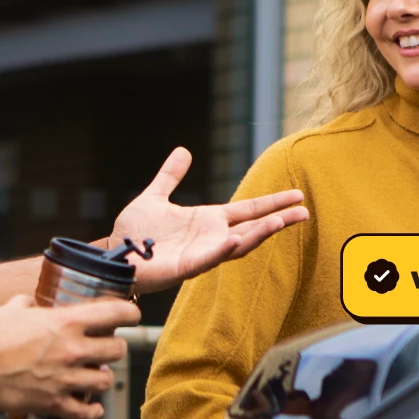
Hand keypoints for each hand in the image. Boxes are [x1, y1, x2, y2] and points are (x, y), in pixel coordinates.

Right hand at [0, 294, 139, 418]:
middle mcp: (72, 350)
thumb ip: (28, 304)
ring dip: (102, 378)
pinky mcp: (53, 403)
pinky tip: (94, 408)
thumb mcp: (12, 308)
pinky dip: (93, 412)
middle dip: (114, 349)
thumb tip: (30, 303)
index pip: (116, 314)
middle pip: (117, 351)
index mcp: (66, 322)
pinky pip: (86, 413)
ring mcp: (65, 379)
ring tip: (95, 376)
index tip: (130, 316)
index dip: (129, 314)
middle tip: (105, 348)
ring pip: (105, 381)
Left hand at [108, 146, 308, 292]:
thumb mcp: (154, 196)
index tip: (297, 196)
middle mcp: (210, 237)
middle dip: (278, 220)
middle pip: (252, 228)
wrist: (114, 254)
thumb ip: (170, 176)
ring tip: (280, 222)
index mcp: (207, 220)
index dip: (272, 203)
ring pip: (238, 245)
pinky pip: (209, 259)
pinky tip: (237, 239)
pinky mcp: (186, 268)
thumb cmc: (134, 232)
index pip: (248, 210)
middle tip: (304, 212)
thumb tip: (183, 151)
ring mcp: (201, 254)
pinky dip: (223, 250)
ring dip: (259, 234)